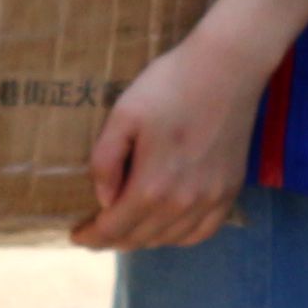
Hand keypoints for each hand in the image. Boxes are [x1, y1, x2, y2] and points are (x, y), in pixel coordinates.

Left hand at [78, 29, 271, 249]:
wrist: (228, 67)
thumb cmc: (170, 85)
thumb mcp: (123, 115)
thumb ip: (105, 161)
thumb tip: (103, 200)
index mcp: (152, 186)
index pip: (114, 228)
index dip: (91, 237)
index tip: (76, 235)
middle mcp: (183, 203)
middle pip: (140, 238)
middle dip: (113, 239)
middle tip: (95, 233)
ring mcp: (211, 199)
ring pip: (169, 239)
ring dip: (143, 239)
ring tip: (126, 228)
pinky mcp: (230, 189)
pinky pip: (203, 231)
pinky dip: (179, 237)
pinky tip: (166, 227)